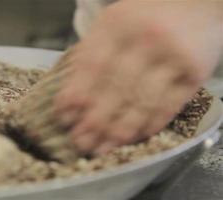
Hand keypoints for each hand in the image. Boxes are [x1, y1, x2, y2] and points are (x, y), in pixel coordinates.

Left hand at [55, 1, 222, 154]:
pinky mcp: (195, 74)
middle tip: (80, 142)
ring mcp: (173, 56)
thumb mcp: (114, 25)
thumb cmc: (146, 18)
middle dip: (95, 120)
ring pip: (141, 102)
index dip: (75, 95)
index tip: (64, 118)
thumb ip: (93, 54)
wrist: (196, 5)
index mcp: (118, 24)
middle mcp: (145, 38)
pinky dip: (147, 126)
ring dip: (119, 131)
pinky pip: (167, 107)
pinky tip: (131, 139)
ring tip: (101, 148)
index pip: (91, 65)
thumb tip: (71, 100)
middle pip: (115, 88)